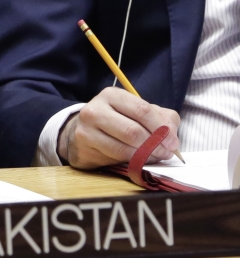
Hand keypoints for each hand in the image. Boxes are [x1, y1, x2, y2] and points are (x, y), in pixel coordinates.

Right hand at [58, 87, 180, 169]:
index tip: (173, 143)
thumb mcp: (139, 112)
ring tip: (154, 157)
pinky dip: (131, 162)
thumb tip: (172, 136)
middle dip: (155, 145)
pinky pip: (114, 159)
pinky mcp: (84, 149)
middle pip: (133, 131)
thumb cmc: (117, 120)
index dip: (162, 128)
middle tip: (166, 153)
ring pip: (123, 148)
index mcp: (112, 95)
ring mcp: (86, 130)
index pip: (142, 110)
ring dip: (145, 157)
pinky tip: (137, 160)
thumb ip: (162, 118)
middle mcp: (95, 109)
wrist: (83, 132)